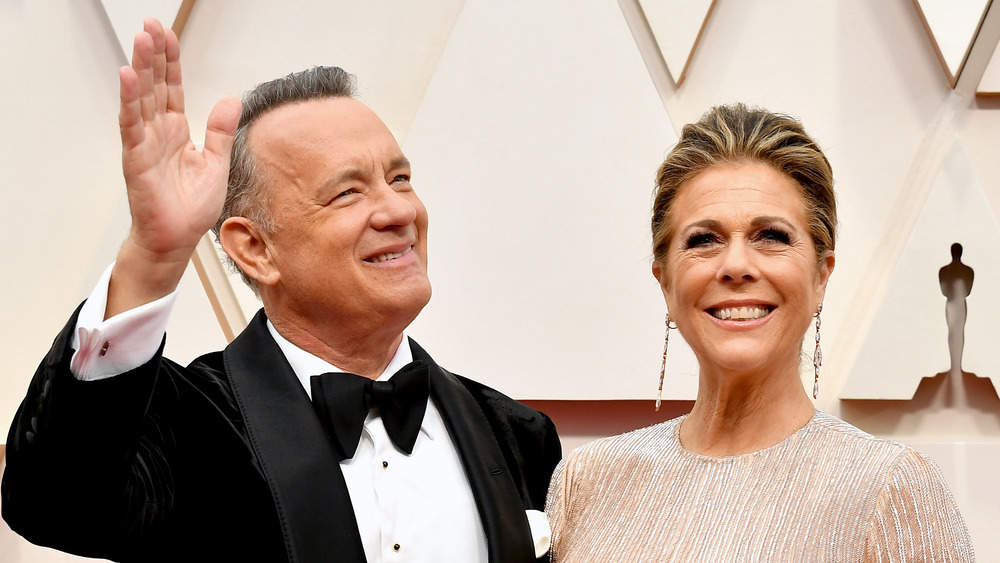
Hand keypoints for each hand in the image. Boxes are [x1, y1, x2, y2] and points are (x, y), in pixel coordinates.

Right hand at [108, 18, 240, 317]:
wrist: (176, 240)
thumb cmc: (190, 209)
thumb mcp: (217, 164)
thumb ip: (220, 132)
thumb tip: (230, 101)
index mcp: (176, 132)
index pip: (171, 89)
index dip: (171, 62)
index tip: (169, 36)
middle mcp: (157, 133)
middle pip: (154, 86)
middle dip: (153, 55)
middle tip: (152, 26)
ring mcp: (144, 144)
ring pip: (141, 98)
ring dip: (141, 68)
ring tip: (142, 40)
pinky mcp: (137, 159)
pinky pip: (132, 125)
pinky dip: (130, 101)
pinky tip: (129, 77)